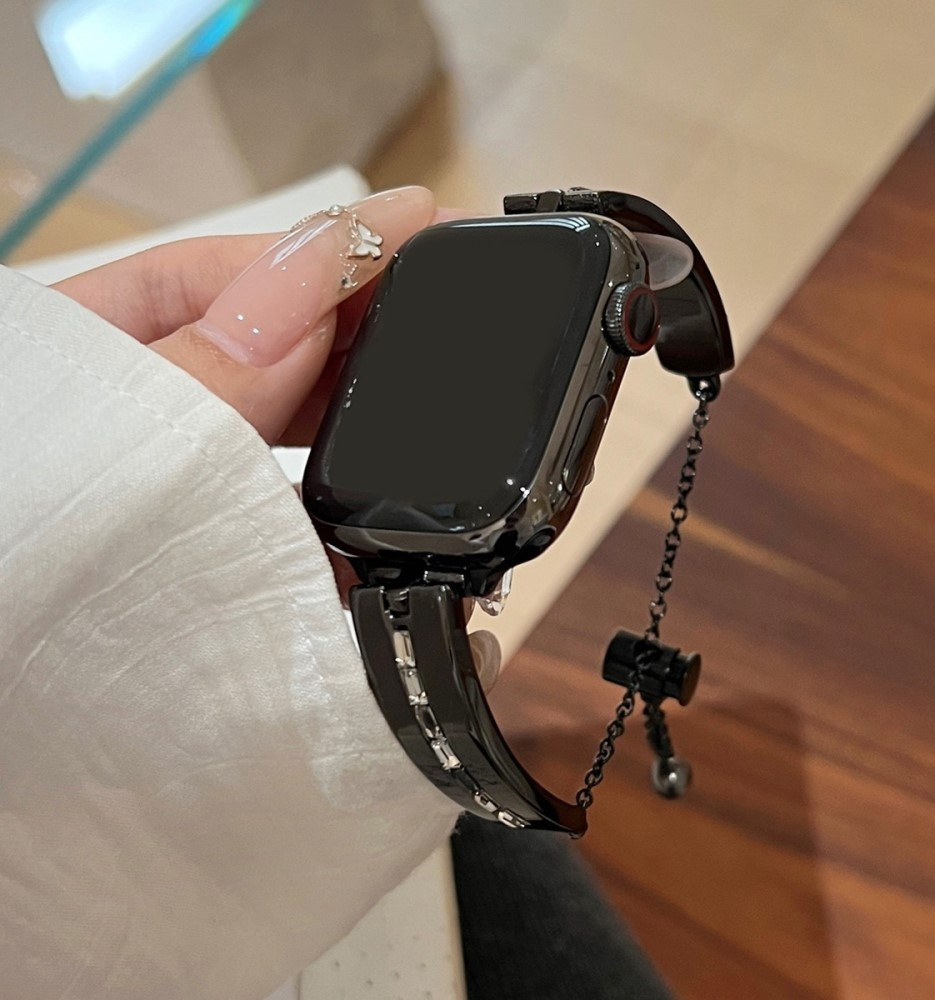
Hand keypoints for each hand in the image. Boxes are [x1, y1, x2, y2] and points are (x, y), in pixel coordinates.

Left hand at [54, 187, 501, 685]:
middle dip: (369, 335)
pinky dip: (353, 540)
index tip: (421, 225)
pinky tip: (396, 546)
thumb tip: (306, 280)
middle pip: (280, 353)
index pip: (228, 272)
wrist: (10, 715)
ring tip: (444, 419)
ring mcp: (193, 497)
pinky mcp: (225, 573)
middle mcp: (155, 420)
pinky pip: (302, 539)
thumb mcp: (97, 446)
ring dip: (373, 435)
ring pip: (301, 446)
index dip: (328, 247)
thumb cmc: (13, 559)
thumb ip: (200, 372)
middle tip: (457, 316)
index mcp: (98, 356)